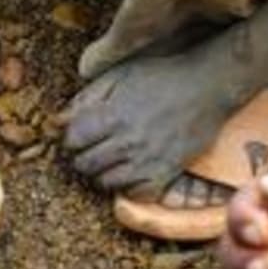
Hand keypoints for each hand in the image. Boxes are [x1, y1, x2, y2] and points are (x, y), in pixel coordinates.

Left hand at [64, 47, 235, 201]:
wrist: (211, 85)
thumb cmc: (162, 76)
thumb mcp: (120, 75)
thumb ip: (86, 98)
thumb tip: (57, 121)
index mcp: (113, 115)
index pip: (71, 140)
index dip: (72, 137)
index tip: (82, 133)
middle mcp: (127, 141)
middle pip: (84, 164)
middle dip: (83, 155)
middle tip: (96, 147)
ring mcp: (146, 160)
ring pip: (104, 182)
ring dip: (104, 171)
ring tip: (115, 157)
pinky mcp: (165, 173)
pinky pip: (133, 193)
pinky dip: (129, 185)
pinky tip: (133, 169)